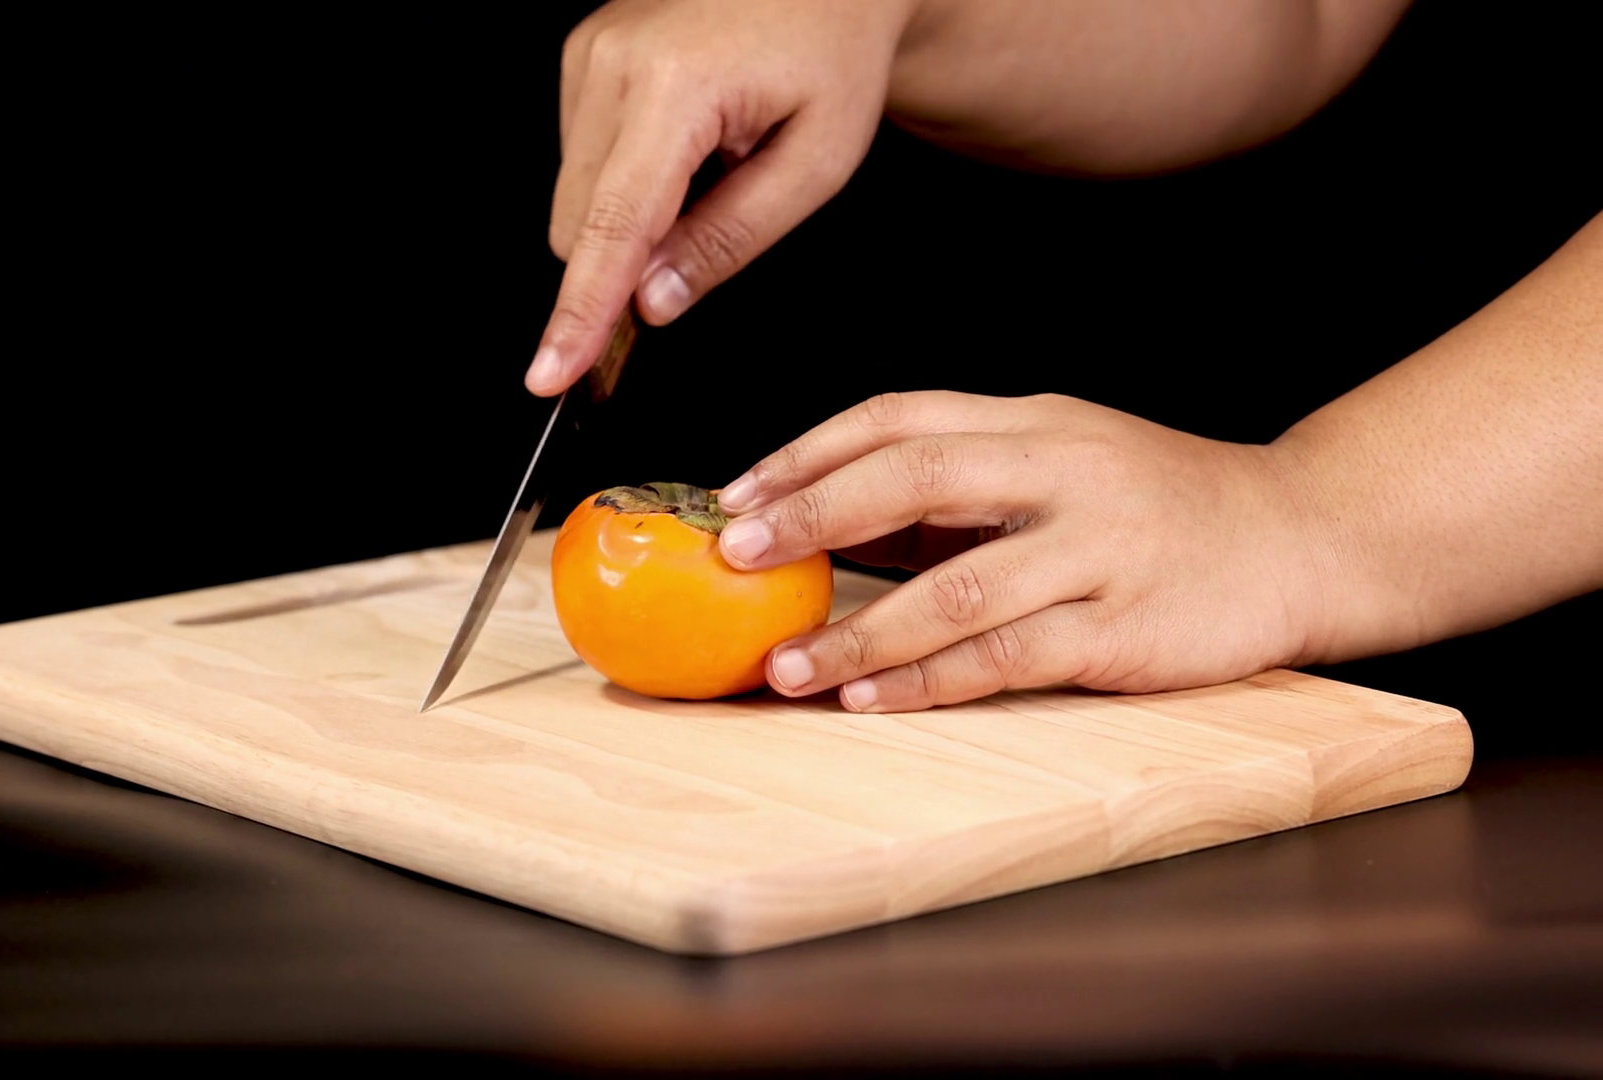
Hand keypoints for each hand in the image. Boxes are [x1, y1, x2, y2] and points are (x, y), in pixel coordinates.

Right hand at [525, 0, 919, 395]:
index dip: (581, 314)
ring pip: (575, 198)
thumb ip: (730, 239)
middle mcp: (615, 60)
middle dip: (626, 265)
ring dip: (630, 217)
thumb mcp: (814, 162)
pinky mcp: (582, 54)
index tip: (552, 373)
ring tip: (710, 167)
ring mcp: (590, 51)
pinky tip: (685, 146)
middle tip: (703, 243)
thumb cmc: (834, 53)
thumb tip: (653, 302)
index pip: (613, 227)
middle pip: (580, 223)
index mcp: (679, 85)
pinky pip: (581, 158)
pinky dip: (625, 179)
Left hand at [712, 391, 1323, 711]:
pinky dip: (929, 679)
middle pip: (914, 476)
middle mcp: (1061, 470)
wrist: (1305, 536)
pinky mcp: (1123, 626)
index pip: (898, 417)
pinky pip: (1007, 656)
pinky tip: (870, 696)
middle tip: (735, 558)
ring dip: (858, 630)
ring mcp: (1096, 548)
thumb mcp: (1061, 461)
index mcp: (1033, 420)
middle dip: (812, 516)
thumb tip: (830, 522)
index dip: (807, 453)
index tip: (735, 496)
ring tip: (786, 664)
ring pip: (955, 586)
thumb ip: (959, 486)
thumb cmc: (1160, 504)